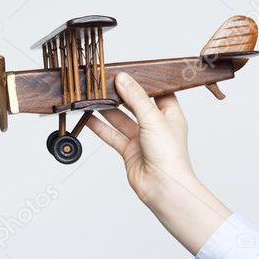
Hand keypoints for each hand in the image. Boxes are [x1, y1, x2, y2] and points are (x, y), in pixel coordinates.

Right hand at [87, 72, 231, 254]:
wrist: (164, 188)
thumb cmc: (169, 155)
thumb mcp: (153, 119)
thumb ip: (136, 98)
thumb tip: (123, 78)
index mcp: (171, 116)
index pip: (157, 92)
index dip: (143, 82)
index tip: (126, 70)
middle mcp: (157, 126)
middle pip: (135, 104)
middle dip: (120, 94)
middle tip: (102, 80)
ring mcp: (142, 139)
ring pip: (121, 119)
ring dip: (106, 108)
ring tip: (90, 95)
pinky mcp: (130, 151)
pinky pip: (112, 135)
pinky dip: (100, 127)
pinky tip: (87, 117)